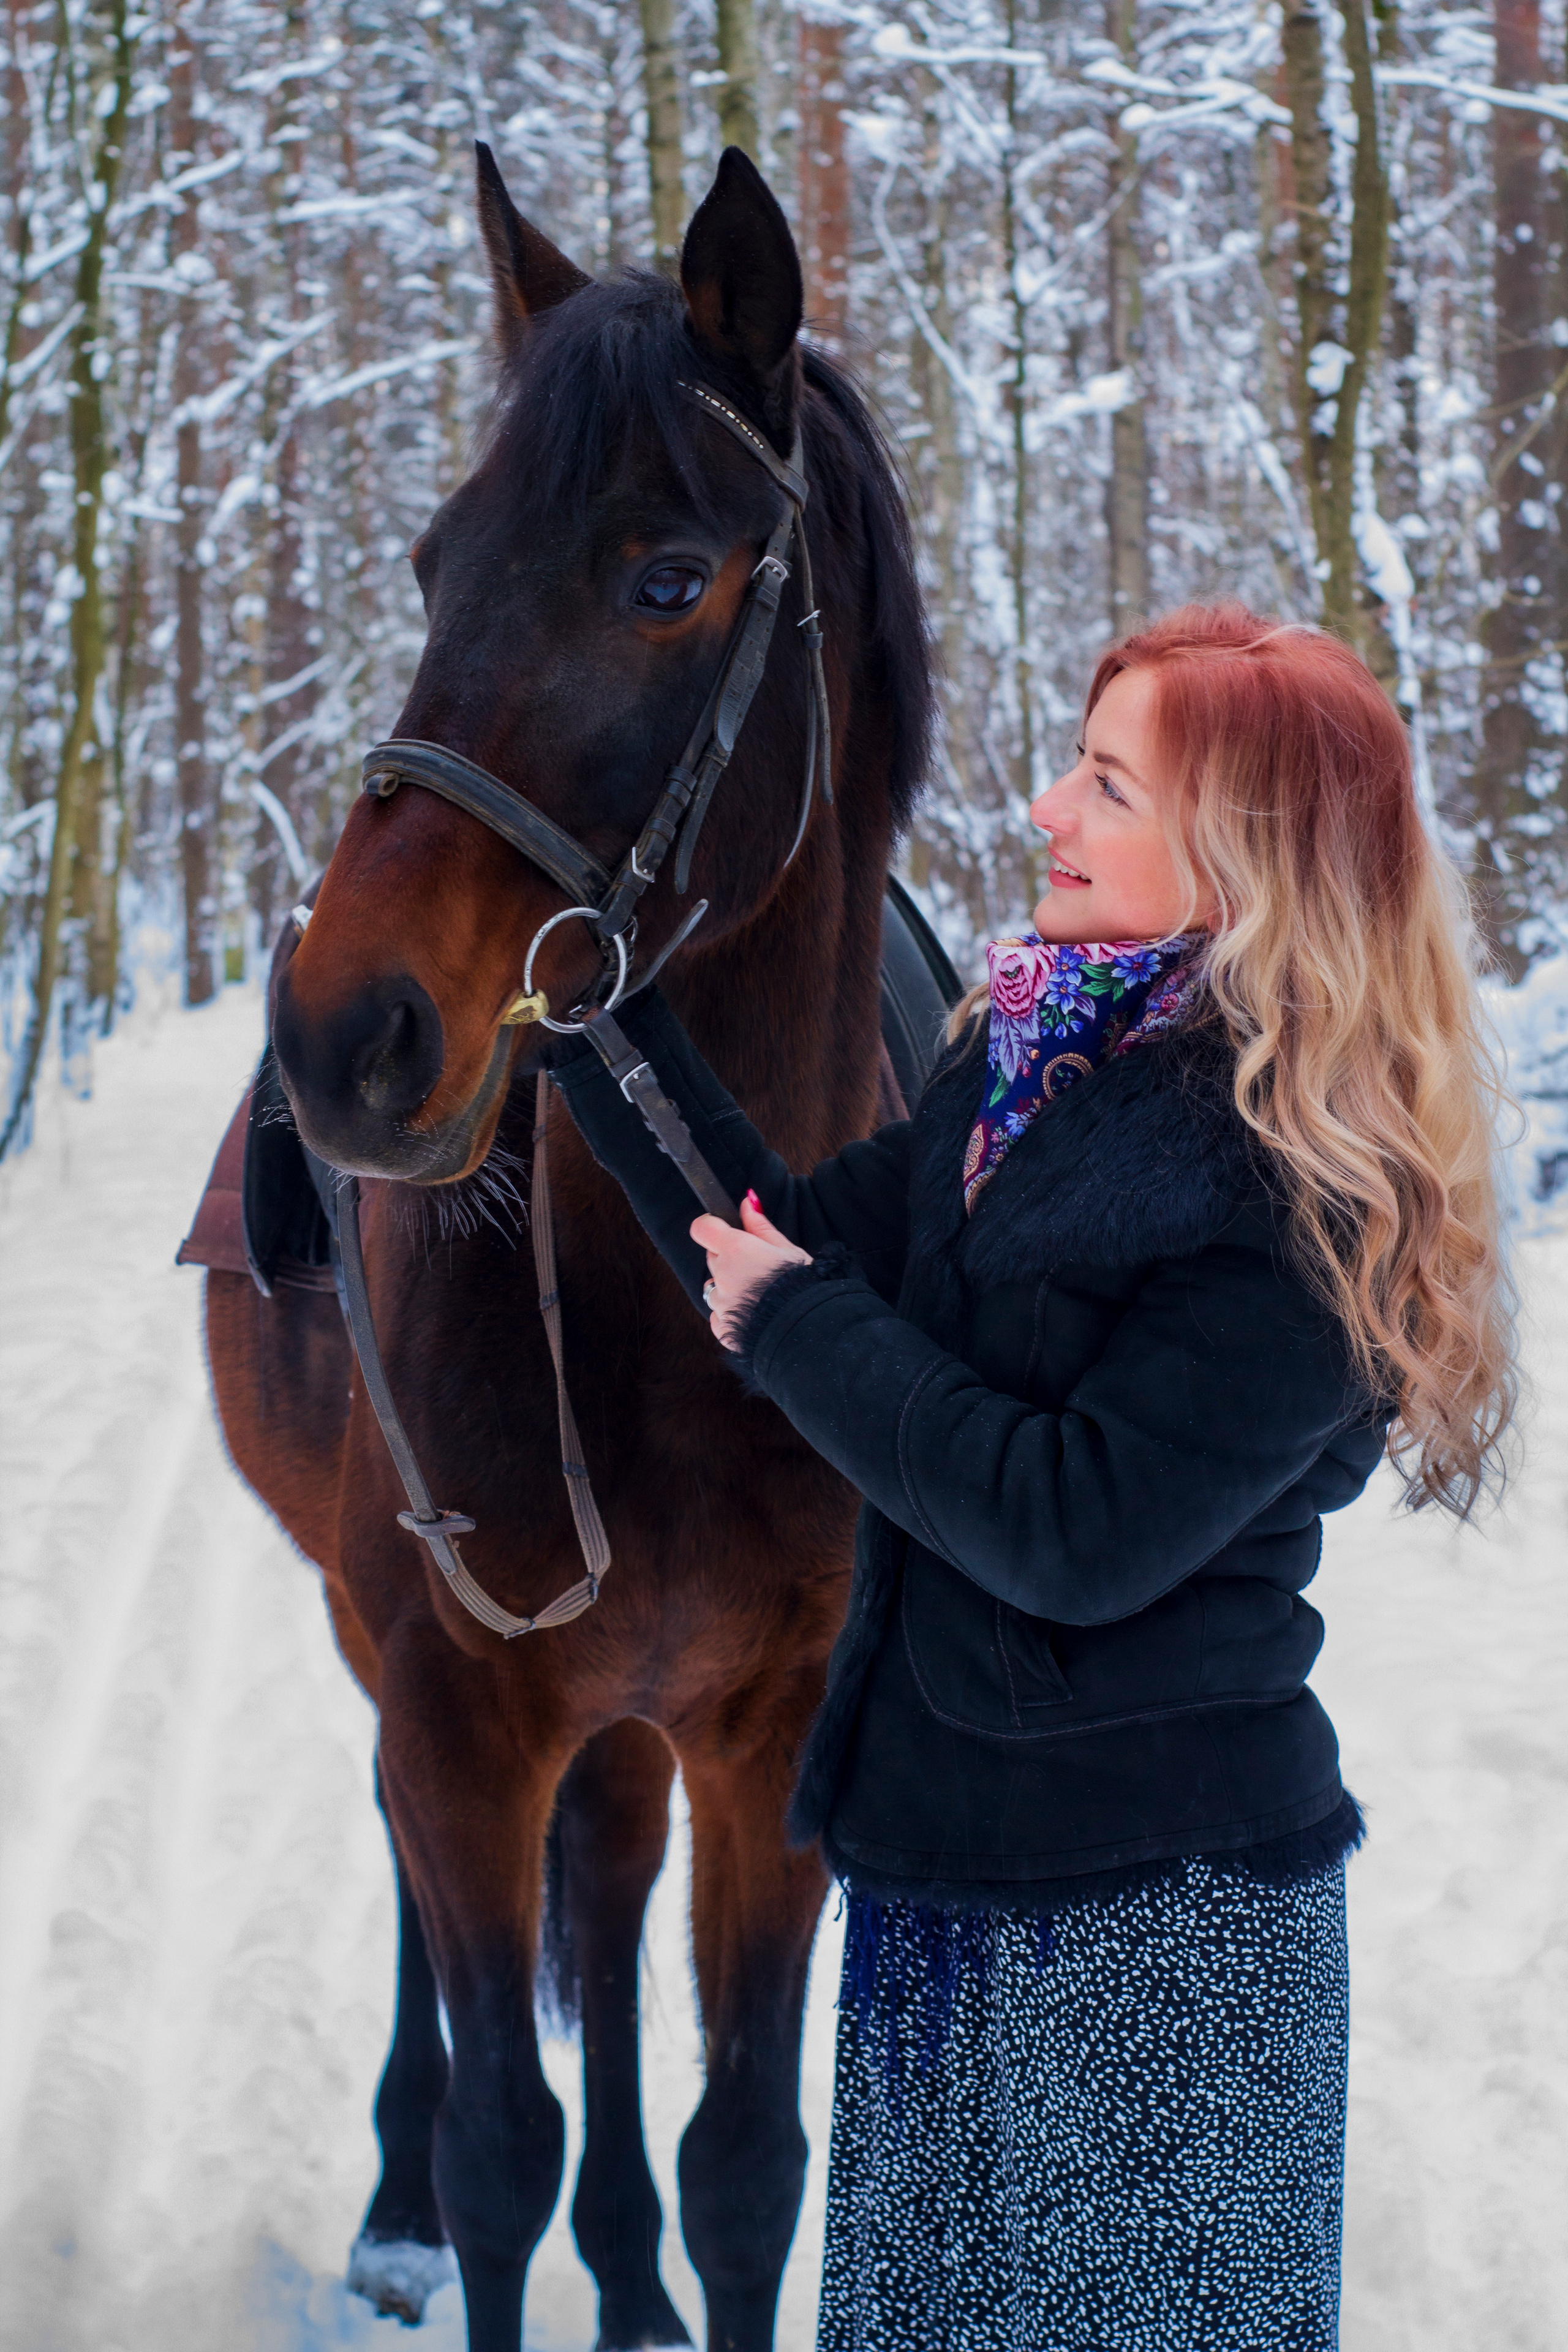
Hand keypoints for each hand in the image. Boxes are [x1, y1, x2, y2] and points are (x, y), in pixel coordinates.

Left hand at [693, 1190, 811, 1348]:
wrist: (808, 1329)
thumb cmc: (802, 1286)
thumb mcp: (788, 1249)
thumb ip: (761, 1226)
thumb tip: (747, 1202)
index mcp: (736, 1250)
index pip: (702, 1228)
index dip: (712, 1226)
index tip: (725, 1230)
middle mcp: (722, 1276)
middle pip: (712, 1257)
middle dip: (729, 1257)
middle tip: (758, 1265)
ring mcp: (720, 1305)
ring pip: (714, 1288)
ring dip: (728, 1286)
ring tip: (758, 1293)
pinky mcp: (723, 1329)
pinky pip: (717, 1316)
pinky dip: (729, 1314)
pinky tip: (752, 1314)